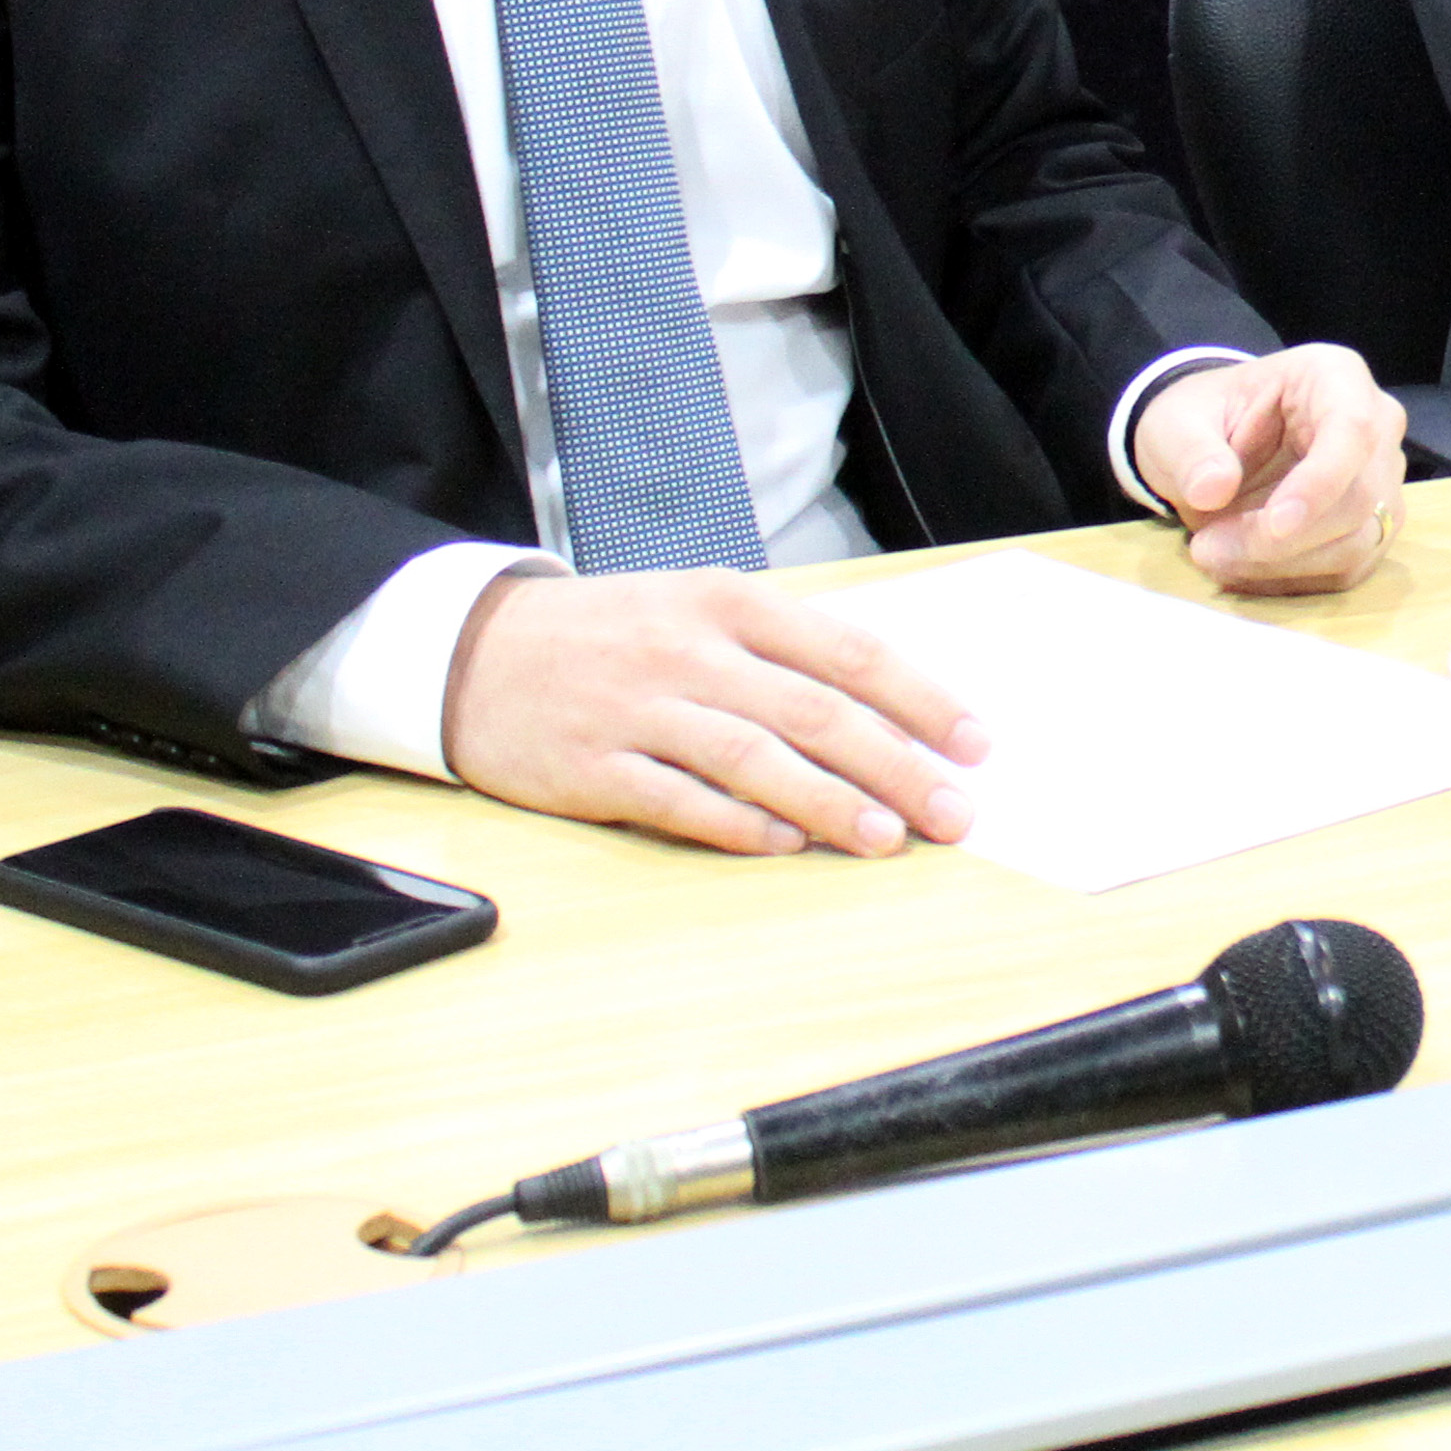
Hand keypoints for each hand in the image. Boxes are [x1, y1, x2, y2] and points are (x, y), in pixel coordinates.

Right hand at [440, 568, 987, 857]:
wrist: (475, 652)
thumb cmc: (614, 634)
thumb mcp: (700, 611)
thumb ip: (784, 651)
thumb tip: (887, 710)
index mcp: (730, 605)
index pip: (847, 652)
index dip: (919, 700)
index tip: (974, 743)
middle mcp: (690, 652)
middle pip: (814, 711)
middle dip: (896, 764)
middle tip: (953, 810)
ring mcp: (639, 711)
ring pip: (754, 757)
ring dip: (829, 801)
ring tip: (888, 836)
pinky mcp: (592, 767)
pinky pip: (676, 799)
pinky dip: (736, 824)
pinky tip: (786, 846)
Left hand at [1131, 343, 1409, 593]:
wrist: (1213, 443)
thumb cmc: (1205, 418)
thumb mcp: (1178, 422)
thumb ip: (1192, 452)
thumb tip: (1212, 489)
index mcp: (1335, 377)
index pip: (1352, 430)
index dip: (1320, 483)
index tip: (1273, 526)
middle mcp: (1375, 426)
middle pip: (1359, 497)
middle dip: (1282, 540)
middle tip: (1207, 549)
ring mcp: (1381, 480)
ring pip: (1357, 542)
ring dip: (1282, 566)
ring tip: (1215, 556)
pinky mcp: (1371, 527)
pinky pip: (1345, 570)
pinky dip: (1290, 581)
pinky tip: (1241, 569)